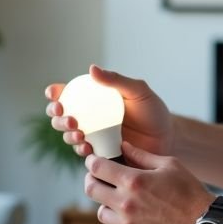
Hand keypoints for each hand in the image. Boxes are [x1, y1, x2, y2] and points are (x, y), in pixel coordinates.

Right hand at [44, 65, 174, 158]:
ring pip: (69, 136)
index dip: (55, 93)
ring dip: (68, 135)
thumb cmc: (153, 111)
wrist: (167, 139)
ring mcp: (93, 137)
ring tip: (79, 134)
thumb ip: (116, 80)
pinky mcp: (100, 154)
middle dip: (57, 117)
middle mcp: (89, 118)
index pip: (68, 94)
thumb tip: (92, 68)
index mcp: (94, 100)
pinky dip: (81, 150)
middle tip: (70, 118)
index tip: (54, 93)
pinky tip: (87, 148)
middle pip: (61, 116)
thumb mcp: (138, 91)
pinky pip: (84, 153)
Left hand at [83, 141, 214, 223]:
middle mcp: (126, 203)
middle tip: (99, 177)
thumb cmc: (189, 191)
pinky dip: (120, 218)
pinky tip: (135, 213)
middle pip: (91, 189)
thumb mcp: (169, 165)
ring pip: (100, 210)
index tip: (94, 160)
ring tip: (119, 197)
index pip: (97, 168)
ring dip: (105, 201)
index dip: (92, 161)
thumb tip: (123, 146)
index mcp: (134, 181)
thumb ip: (141, 155)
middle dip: (92, 179)